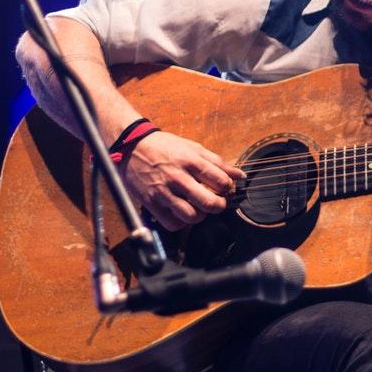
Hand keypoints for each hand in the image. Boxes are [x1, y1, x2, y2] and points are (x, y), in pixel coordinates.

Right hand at [120, 131, 245, 229]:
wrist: (131, 147)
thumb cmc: (164, 147)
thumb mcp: (192, 147)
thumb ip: (217, 162)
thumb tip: (240, 175)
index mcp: (191, 161)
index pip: (221, 182)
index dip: (228, 188)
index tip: (224, 188)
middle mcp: (178, 178)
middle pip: (209, 203)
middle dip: (219, 206)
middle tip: (216, 203)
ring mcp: (163, 192)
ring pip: (192, 217)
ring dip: (200, 216)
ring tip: (198, 207)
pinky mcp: (151, 204)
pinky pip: (172, 224)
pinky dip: (181, 223)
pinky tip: (182, 212)